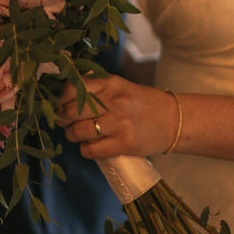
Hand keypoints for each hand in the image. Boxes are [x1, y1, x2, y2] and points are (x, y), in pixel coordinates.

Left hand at [57, 75, 177, 159]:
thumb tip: (68, 91)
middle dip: (62, 119)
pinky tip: (90, 147)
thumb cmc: (143, 103)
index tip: (61, 105)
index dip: (62, 99)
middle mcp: (114, 101)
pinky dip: (85, 150)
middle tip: (64, 122)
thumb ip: (97, 87)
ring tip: (75, 135)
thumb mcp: (121, 86)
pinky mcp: (125, 144)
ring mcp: (120, 123)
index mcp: (111, 84)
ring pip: (79, 131)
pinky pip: (92, 150)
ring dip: (72, 135)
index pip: (75, 88)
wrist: (173, 120)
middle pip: (72, 111)